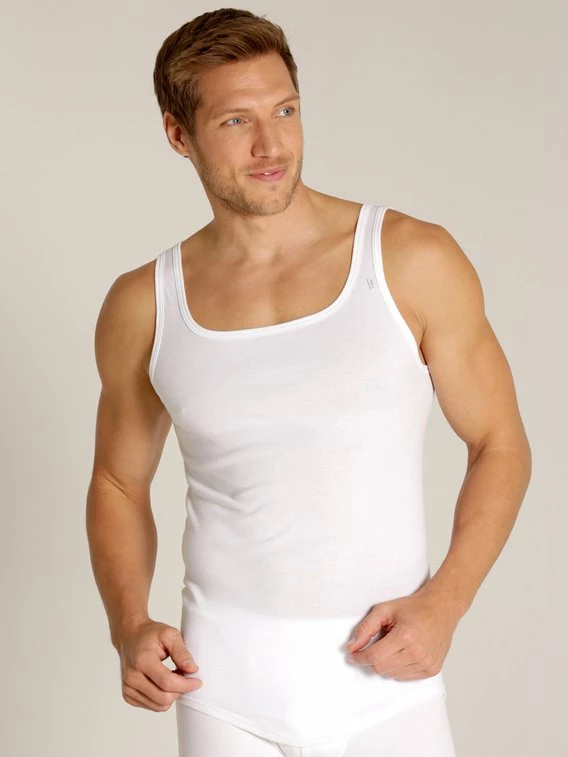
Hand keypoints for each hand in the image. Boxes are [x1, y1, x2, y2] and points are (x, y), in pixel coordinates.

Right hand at [115, 619, 202, 710]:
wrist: (129, 637)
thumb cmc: (150, 634)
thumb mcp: (169, 634)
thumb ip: (182, 652)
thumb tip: (193, 669)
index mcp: (142, 660)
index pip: (167, 682)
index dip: (186, 685)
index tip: (197, 681)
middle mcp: (132, 677)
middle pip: (164, 698)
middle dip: (180, 690)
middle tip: (184, 675)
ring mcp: (128, 688)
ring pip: (159, 706)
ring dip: (172, 695)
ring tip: (173, 677)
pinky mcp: (128, 695)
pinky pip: (153, 706)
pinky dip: (163, 698)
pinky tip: (163, 683)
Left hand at [344, 588, 459, 680]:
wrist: (440, 609)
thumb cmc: (413, 608)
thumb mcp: (385, 610)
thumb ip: (365, 628)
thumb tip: (351, 647)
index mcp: (405, 636)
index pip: (374, 657)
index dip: (359, 657)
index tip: (353, 654)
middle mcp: (418, 653)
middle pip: (381, 668)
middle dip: (372, 659)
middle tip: (374, 644)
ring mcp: (426, 664)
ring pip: (392, 674)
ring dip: (386, 663)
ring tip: (393, 645)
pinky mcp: (432, 670)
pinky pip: (404, 677)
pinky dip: (397, 667)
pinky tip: (402, 652)